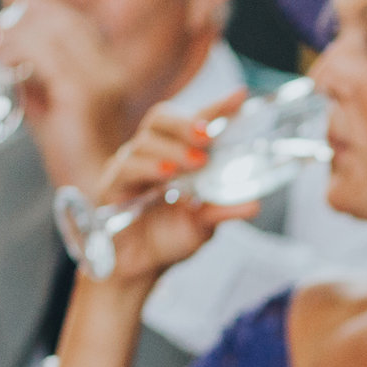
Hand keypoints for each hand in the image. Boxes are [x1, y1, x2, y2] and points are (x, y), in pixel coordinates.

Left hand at [0, 0, 127, 190]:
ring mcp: (99, 81)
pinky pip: (40, 56)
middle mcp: (111, 71)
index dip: (45, 12)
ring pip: (50, 34)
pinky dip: (12, 52)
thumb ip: (38, 85)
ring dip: (13, 35)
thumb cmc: (73, 156)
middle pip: (65, 22)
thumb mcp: (54, 110)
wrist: (96, 191)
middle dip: (24, 19)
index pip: (79, 24)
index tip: (13, 17)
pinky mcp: (80, 93)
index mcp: (112, 72)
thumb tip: (8, 65)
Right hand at [86, 89, 259, 285]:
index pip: (194, 123)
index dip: (215, 108)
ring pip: (146, 140)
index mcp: (177, 157)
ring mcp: (129, 167)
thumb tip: (254, 204)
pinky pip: (127, 167)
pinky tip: (166, 175)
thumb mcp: (202, 225)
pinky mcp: (112, 185)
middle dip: (186, 121)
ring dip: (172, 148)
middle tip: (208, 135)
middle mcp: (152, 155)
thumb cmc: (168, 240)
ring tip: (195, 162)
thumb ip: (223, 211)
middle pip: (161, 118)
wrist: (139, 269)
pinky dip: (148, 167)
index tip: (240, 96)